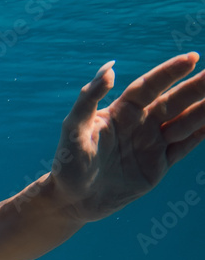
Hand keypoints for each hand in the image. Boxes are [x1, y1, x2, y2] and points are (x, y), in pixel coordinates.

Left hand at [50, 53, 204, 221]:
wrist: (72, 201)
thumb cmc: (67, 164)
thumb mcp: (72, 131)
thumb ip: (88, 99)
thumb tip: (110, 68)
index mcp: (122, 112)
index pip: (150, 86)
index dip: (170, 72)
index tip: (192, 58)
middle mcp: (140, 124)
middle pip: (175, 101)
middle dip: (198, 87)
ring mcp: (151, 144)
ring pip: (185, 122)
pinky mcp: (158, 165)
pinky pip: (186, 146)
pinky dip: (202, 134)